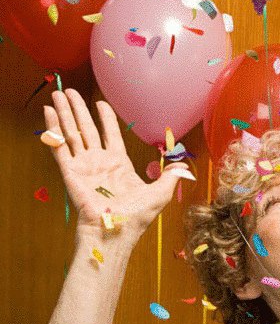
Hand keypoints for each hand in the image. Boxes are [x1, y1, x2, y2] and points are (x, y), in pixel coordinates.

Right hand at [44, 89, 187, 239]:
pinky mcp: (70, 171)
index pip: (110, 134)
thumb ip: (170, 176)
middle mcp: (99, 162)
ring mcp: (83, 166)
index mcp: (119, 163)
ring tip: (56, 94)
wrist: (115, 232)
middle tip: (68, 91)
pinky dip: (53, 128)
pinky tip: (49, 113)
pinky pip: (60, 146)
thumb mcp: (161, 193)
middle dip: (78, 109)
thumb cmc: (137, 216)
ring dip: (64, 113)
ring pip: (71, 133)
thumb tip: (185, 166)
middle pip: (87, 128)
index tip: (100, 103)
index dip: (105, 118)